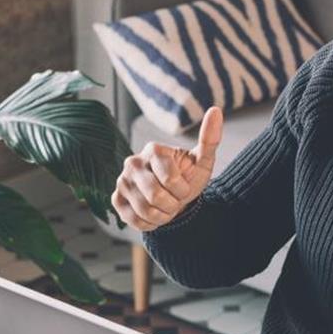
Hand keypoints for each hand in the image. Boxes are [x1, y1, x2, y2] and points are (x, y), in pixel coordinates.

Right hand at [111, 107, 223, 230]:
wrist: (176, 197)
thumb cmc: (188, 176)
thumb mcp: (202, 161)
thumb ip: (209, 138)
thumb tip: (216, 110)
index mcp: (153, 149)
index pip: (171, 180)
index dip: (183, 191)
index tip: (184, 186)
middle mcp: (133, 162)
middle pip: (156, 196)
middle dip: (173, 205)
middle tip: (176, 200)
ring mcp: (122, 181)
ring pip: (144, 210)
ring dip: (163, 216)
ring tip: (166, 207)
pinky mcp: (116, 199)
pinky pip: (134, 219)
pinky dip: (150, 223)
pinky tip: (155, 214)